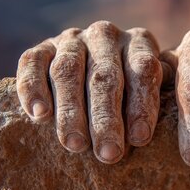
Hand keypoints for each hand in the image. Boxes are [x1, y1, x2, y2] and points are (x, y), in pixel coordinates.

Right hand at [16, 21, 162, 163]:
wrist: (90, 73)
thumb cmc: (132, 95)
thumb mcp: (153, 93)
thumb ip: (157, 101)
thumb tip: (157, 131)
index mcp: (139, 42)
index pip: (143, 70)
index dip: (142, 104)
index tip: (140, 139)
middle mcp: (106, 35)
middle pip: (105, 75)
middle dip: (106, 117)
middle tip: (109, 154)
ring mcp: (72, 39)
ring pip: (68, 71)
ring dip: (71, 110)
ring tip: (76, 145)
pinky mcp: (42, 48)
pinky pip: (32, 64)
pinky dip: (33, 88)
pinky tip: (39, 115)